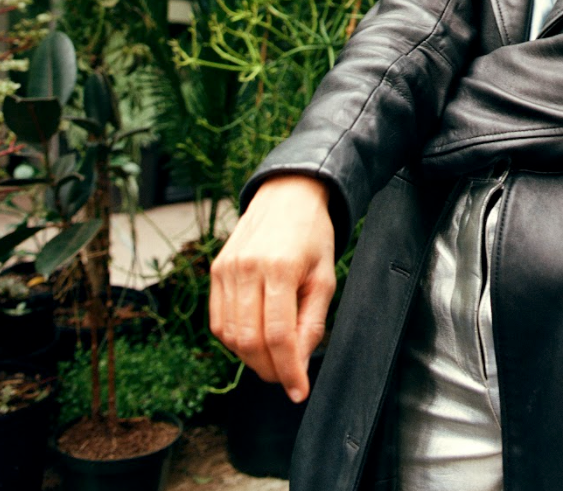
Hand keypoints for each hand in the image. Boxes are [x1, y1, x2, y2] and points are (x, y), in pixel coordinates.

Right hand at [210, 175, 335, 402]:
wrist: (287, 194)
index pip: (279, 336)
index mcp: (279, 267)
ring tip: (273, 358)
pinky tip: (254, 338)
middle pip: (250, 341)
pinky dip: (234, 340)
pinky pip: (218, 321)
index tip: (299, 391)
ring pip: (230, 336)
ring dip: (250, 358)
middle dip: (269, 369)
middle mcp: (247, 268)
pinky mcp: (215, 270)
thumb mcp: (325, 275)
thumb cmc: (312, 234)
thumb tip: (299, 363)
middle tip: (287, 377)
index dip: (288, 371)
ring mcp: (226, 269)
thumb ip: (312, 321)